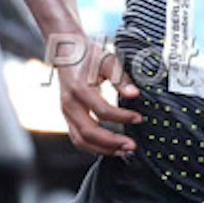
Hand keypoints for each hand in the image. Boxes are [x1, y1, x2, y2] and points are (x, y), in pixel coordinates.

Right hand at [53, 35, 140, 156]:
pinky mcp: (67, 116)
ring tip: (122, 151)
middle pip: (89, 132)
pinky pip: (77, 138)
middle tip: (131, 146)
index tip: (138, 118)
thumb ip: (120, 78)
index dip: (122, 117)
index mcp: (78, 88)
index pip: (102, 111)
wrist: (66, 51)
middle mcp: (69, 103)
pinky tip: (109, 147)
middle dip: (112, 142)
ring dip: (102, 149)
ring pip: (81, 140)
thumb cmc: (87, 54)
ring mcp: (66, 112)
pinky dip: (93, 147)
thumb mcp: (106, 60)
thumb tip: (134, 94)